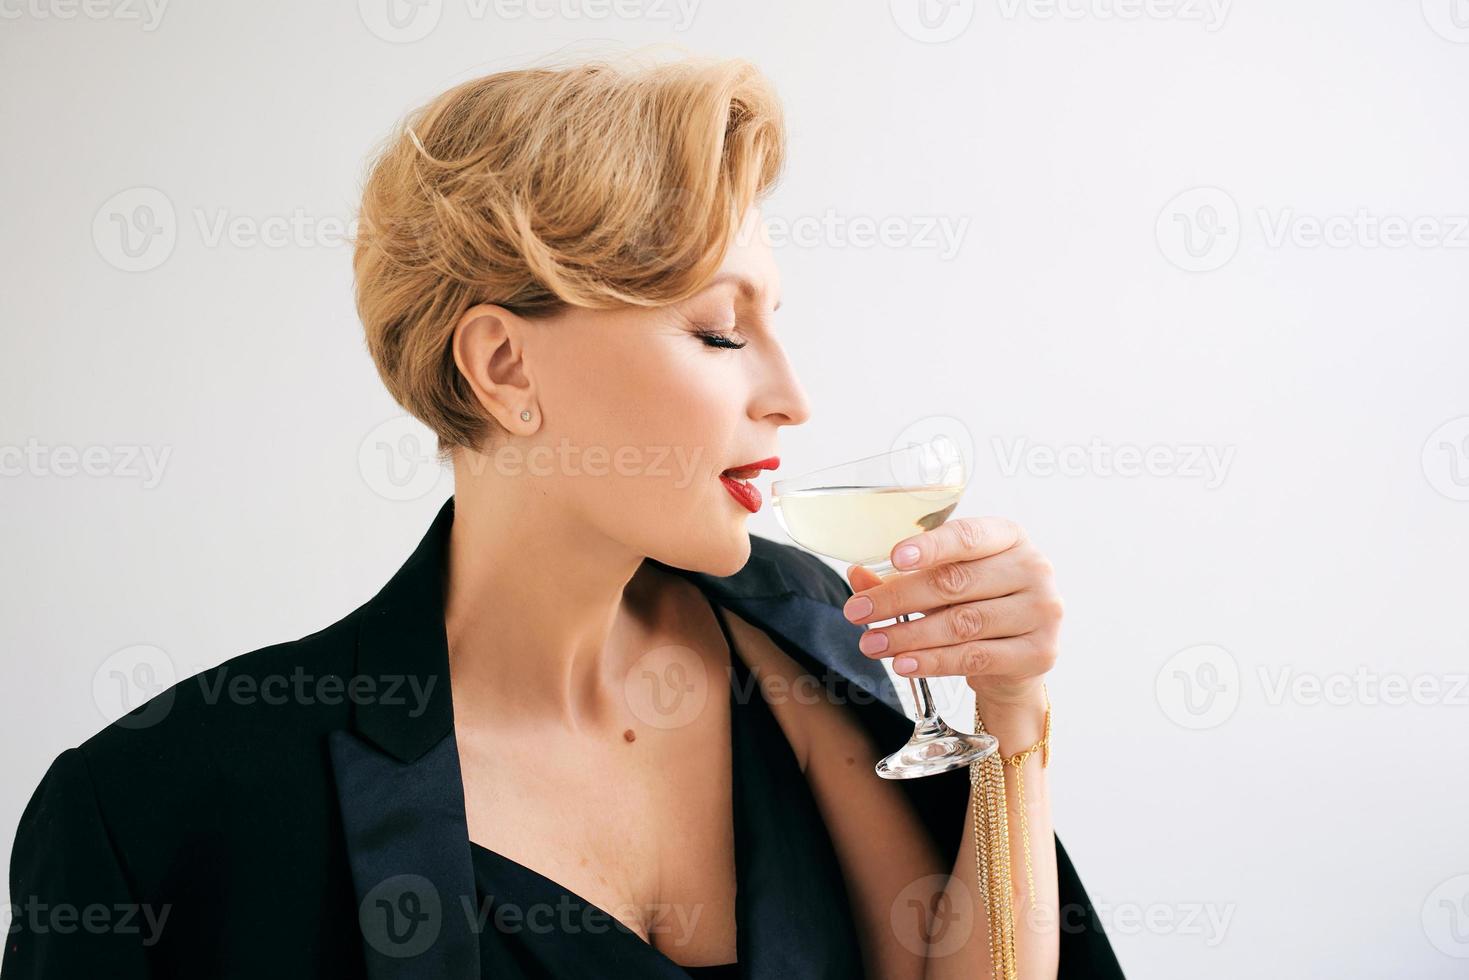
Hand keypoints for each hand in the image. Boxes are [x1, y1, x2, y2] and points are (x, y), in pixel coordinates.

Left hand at [842, 516, 1061, 706]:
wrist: (1018, 658)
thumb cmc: (978, 606)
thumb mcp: (944, 585)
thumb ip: (903, 578)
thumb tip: (856, 575)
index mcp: (1008, 537)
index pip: (967, 536)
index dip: (930, 547)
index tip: (893, 558)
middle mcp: (1032, 568)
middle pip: (956, 582)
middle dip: (898, 599)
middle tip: (857, 611)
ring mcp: (1042, 611)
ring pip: (962, 623)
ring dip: (909, 635)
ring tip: (872, 643)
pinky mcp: (1039, 652)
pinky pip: (975, 657)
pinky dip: (933, 662)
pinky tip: (904, 663)